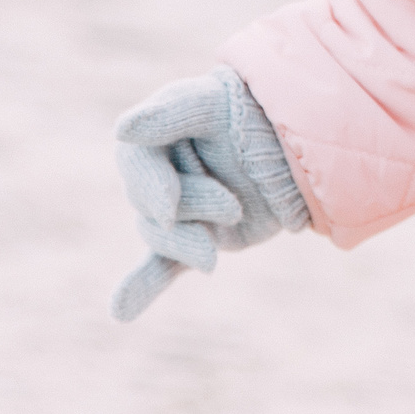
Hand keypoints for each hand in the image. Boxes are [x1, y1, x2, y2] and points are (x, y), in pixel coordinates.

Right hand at [110, 66, 307, 320]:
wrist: (294, 140)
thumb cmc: (248, 109)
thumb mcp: (214, 102)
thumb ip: (172, 113)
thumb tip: (122, 130)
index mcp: (154, 137)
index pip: (136, 162)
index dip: (150, 184)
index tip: (169, 204)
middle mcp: (160, 176)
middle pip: (153, 204)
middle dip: (192, 206)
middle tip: (233, 206)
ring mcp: (179, 211)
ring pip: (164, 236)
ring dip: (188, 242)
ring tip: (220, 242)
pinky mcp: (197, 238)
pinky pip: (161, 266)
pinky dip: (142, 287)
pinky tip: (121, 312)